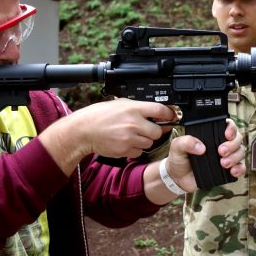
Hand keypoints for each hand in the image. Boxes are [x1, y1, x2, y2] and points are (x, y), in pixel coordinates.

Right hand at [38, 98, 176, 173]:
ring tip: (131, 134)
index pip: (160, 110)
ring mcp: (129, 138)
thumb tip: (155, 111)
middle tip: (147, 128)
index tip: (171, 116)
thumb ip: (138, 107)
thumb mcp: (120, 104)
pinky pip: (139, 151)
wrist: (84, 130)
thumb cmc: (100, 116)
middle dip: (154, 131)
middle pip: (158, 131)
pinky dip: (135, 148)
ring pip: (149, 143)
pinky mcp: (125, 150)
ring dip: (144, 140)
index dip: (169, 114)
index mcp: (133, 108)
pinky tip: (125, 142)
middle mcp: (133, 123)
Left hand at [165, 119, 245, 191]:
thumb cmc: (179, 159)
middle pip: (237, 138)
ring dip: (235, 157)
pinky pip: (241, 167)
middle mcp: (221, 143)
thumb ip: (185, 142)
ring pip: (241, 152)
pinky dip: (240, 168)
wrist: (178, 178)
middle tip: (221, 151)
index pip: (227, 125)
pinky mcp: (228, 169)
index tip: (227, 135)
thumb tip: (200, 147)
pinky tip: (233, 171)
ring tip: (223, 163)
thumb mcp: (177, 147)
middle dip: (232, 144)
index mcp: (211, 134)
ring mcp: (226, 156)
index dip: (231, 128)